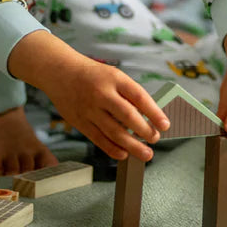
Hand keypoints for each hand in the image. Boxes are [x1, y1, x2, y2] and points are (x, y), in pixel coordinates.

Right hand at [8, 30, 169, 160]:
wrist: (61, 72)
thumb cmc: (94, 75)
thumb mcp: (114, 76)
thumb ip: (129, 94)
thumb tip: (150, 116)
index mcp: (115, 79)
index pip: (139, 96)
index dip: (154, 112)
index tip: (165, 125)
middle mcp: (102, 94)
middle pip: (127, 116)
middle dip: (145, 131)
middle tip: (156, 139)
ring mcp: (90, 109)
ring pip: (114, 132)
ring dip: (132, 146)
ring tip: (146, 154)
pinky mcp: (79, 122)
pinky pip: (98, 139)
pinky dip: (112, 149)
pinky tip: (124, 155)